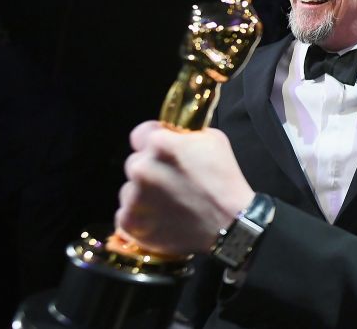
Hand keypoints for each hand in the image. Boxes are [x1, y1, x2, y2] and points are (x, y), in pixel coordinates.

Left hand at [115, 121, 255, 254]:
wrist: (230, 222)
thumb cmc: (224, 180)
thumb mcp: (213, 139)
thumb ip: (185, 134)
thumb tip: (171, 134)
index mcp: (159, 144)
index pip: (140, 134)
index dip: (153, 141)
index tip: (162, 151)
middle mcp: (141, 168)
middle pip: (135, 163)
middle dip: (150, 169)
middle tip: (172, 182)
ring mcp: (133, 197)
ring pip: (130, 190)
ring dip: (144, 194)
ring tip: (169, 205)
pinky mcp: (130, 222)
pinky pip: (127, 214)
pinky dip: (141, 217)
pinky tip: (162, 220)